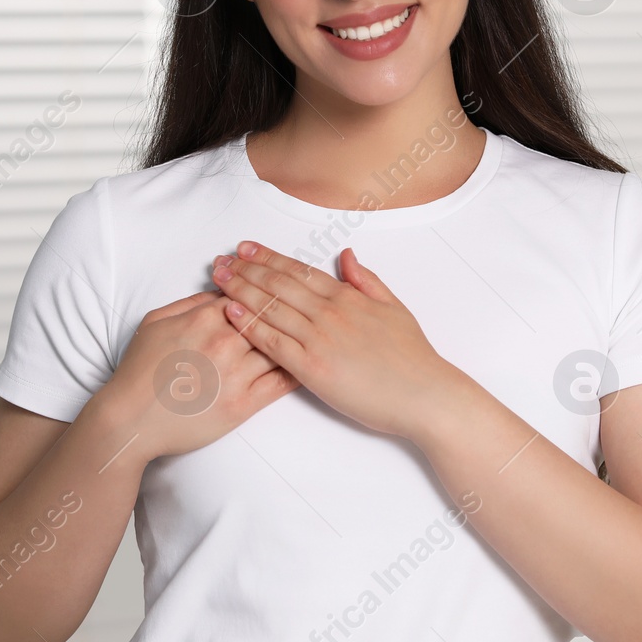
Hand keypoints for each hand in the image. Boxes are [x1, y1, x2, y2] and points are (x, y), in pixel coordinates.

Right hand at [101, 289, 299, 460]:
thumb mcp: (155, 322)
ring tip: (318, 327)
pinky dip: (298, 369)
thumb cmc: (140, 371)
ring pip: (279, 345)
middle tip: (306, 301)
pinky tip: (311, 360)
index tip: (274, 284)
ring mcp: (236, 373)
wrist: (131, 420)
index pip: (246, 293)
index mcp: (204, 319)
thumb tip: (220, 289)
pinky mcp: (243, 403)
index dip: (261, 286)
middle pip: (268, 315)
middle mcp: (224, 342)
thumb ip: (190, 302)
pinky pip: (280, 382)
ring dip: (298, 335)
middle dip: (286, 306)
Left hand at [209, 242, 472, 442]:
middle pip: (278, 284)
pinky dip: (249, 324)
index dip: (269, 257)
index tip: (246, 248)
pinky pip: (272, 342)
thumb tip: (346, 255)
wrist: (424, 394)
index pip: (299, 271)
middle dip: (245, 268)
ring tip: (217, 277)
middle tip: (220, 258)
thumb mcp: (394, 307)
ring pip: (270, 307)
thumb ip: (366, 280)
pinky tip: (230, 310)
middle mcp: (329, 313)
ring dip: (240, 289)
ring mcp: (319, 339)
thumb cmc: (412, 358)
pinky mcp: (312, 368)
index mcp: (347, 298)